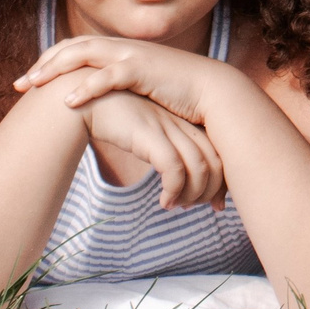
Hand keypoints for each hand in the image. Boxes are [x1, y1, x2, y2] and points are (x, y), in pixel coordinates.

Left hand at [16, 32, 231, 125]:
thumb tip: (101, 105)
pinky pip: (108, 76)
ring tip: (33, 87)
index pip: (75, 48)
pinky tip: (68, 101)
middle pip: (72, 47)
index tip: (29, 80)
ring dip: (55, 69)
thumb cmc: (178, 96)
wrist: (213, 92)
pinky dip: (86, 87)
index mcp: (120, 51)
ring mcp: (132, 56)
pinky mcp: (143, 70)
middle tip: (19, 84)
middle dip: (43, 64)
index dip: (49, 61)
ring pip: (84, 54)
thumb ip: (121, 90)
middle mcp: (122, 47)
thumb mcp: (142, 88)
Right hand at [72, 90, 225, 208]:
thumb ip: (166, 151)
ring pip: (199, 167)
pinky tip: (164, 201)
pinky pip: (174, 169)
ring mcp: (168, 127)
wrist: (87, 100)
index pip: (219, 153)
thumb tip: (177, 179)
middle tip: (195, 208)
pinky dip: (174, 190)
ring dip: (191, 195)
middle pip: (216, 161)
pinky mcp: (150, 134)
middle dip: (211, 192)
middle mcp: (182, 123)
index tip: (216, 205)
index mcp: (186, 122)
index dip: (222, 183)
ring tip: (175, 206)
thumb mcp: (148, 135)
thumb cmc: (117, 121)